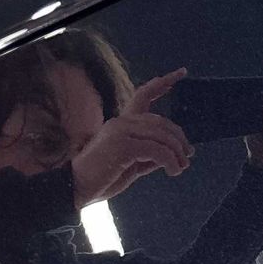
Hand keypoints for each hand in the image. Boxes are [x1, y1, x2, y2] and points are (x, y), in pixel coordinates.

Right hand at [71, 68, 192, 207]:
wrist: (74, 191)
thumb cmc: (101, 179)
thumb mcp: (131, 164)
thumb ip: (149, 154)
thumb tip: (173, 153)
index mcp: (121, 123)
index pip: (143, 95)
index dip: (161, 83)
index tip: (180, 72)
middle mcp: (121, 122)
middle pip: (161, 122)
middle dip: (178, 138)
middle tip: (187, 155)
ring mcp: (121, 132)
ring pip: (162, 136)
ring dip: (176, 153)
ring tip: (180, 167)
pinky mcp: (122, 145)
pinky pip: (157, 150)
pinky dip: (170, 161)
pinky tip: (173, 170)